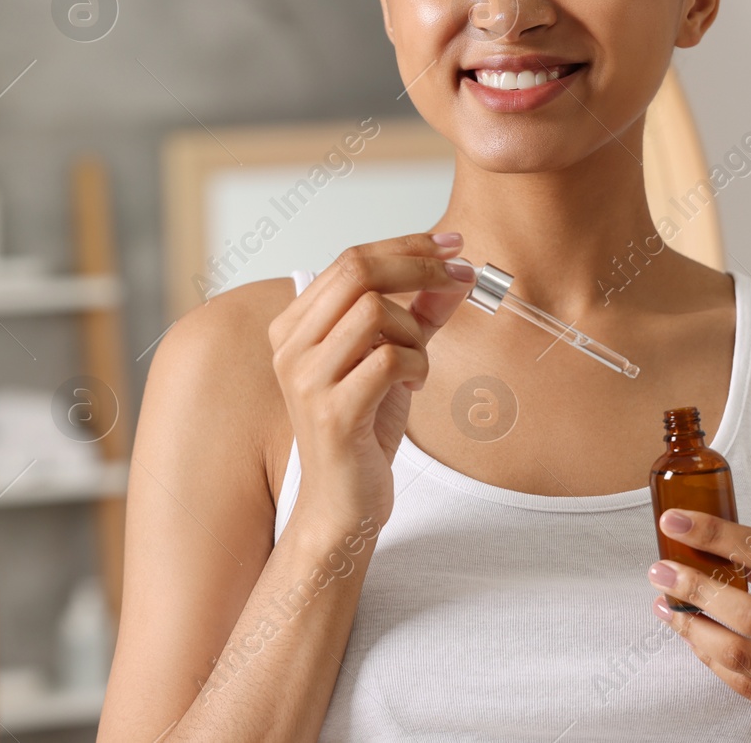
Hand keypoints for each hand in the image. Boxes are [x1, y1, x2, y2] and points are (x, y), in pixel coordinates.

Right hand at [268, 232, 475, 540]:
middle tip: (460, 275)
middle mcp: (290, 347)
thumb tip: (455, 273)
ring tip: (418, 362)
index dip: (405, 245)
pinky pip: (389, 359)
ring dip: (415, 331)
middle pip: (356, 271)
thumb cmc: (364, 431)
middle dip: (417, 266)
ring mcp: (306, 380)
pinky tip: (414, 386)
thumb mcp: (393, 361)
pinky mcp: (332, 413)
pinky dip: (417, 366)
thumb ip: (418, 316)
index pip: (348, 259)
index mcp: (293, 326)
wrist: (342, 505)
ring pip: (374, 312)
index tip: (453, 245)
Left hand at [647, 509, 750, 740]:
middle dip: (693, 589)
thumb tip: (708, 539)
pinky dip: (710, 658)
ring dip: (691, 628)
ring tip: (666, 606)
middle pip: (749, 613)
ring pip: (739, 656)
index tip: (675, 520)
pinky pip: (744, 686)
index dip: (717, 534)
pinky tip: (693, 637)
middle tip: (659, 570)